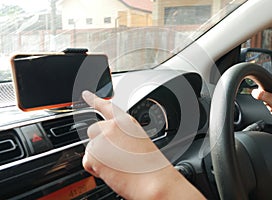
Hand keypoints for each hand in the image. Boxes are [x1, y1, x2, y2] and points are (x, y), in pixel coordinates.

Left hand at [81, 91, 204, 199]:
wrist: (153, 182)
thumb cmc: (151, 166)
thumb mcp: (139, 141)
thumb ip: (121, 135)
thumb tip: (110, 142)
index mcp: (126, 122)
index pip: (106, 106)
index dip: (94, 99)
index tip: (85, 94)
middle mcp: (112, 127)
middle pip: (93, 131)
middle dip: (99, 143)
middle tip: (114, 156)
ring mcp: (102, 139)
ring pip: (90, 148)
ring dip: (99, 158)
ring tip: (118, 166)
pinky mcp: (94, 154)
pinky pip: (87, 161)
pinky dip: (96, 169)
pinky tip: (112, 171)